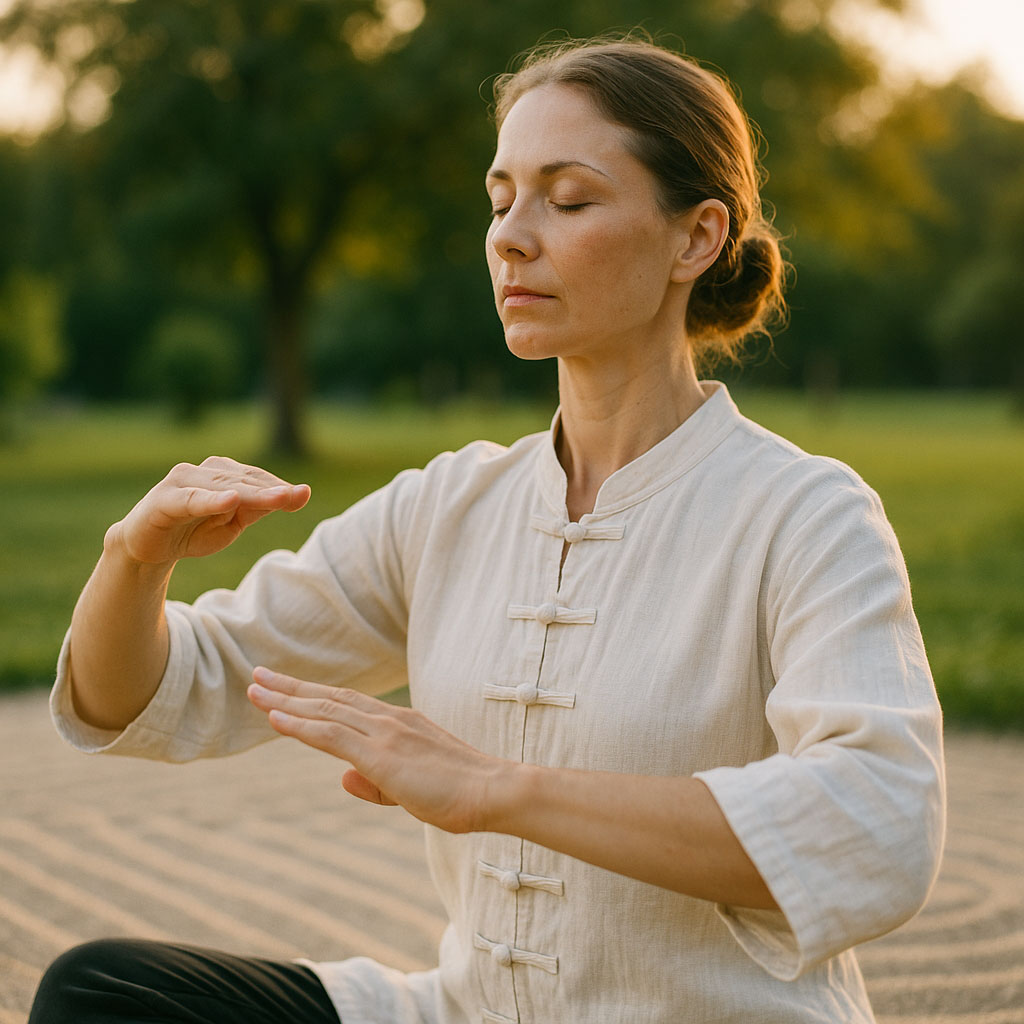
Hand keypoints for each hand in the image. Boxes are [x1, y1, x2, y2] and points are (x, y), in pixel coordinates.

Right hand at [108, 456, 310, 566]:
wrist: (147, 548)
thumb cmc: (194, 531)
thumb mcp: (234, 523)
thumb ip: (262, 507)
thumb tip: (300, 494)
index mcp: (221, 474)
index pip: (256, 478)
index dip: (279, 487)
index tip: (304, 495)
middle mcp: (202, 472)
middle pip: (243, 481)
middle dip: (271, 490)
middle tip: (298, 496)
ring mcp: (181, 482)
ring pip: (222, 487)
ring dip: (250, 493)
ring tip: (278, 497)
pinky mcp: (163, 500)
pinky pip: (191, 500)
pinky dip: (211, 500)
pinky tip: (230, 501)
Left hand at [247, 667, 505, 833]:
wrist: (493, 791)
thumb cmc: (462, 794)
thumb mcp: (411, 788)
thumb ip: (376, 784)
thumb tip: (342, 779)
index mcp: (398, 724)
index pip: (346, 703)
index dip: (312, 694)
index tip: (284, 687)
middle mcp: (388, 721)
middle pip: (329, 698)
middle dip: (290, 686)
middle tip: (257, 674)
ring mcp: (385, 734)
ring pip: (325, 710)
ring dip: (285, 699)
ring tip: (254, 689)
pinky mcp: (382, 755)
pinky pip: (332, 735)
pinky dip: (301, 724)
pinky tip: (275, 718)